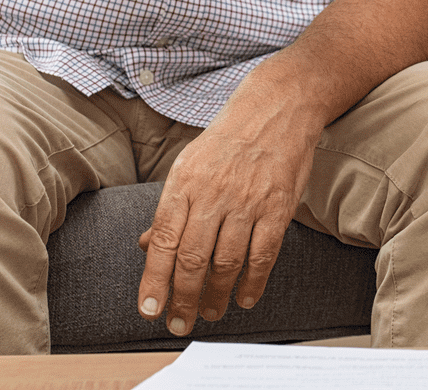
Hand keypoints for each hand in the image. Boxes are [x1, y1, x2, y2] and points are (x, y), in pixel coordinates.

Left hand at [137, 63, 316, 333]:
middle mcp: (214, 192)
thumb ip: (171, 207)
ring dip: (216, 295)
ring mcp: (248, 199)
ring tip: (211, 311)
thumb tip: (148, 246)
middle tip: (180, 322)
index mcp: (186, 181)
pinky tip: (245, 296)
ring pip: (226, 262)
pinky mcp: (279, 205)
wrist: (278, 106)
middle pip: (192, 259)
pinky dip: (253, 282)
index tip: (149, 311)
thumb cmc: (230, 138)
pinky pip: (263, 254)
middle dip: (183, 299)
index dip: (154, 281)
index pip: (164, 241)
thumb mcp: (191, 164)